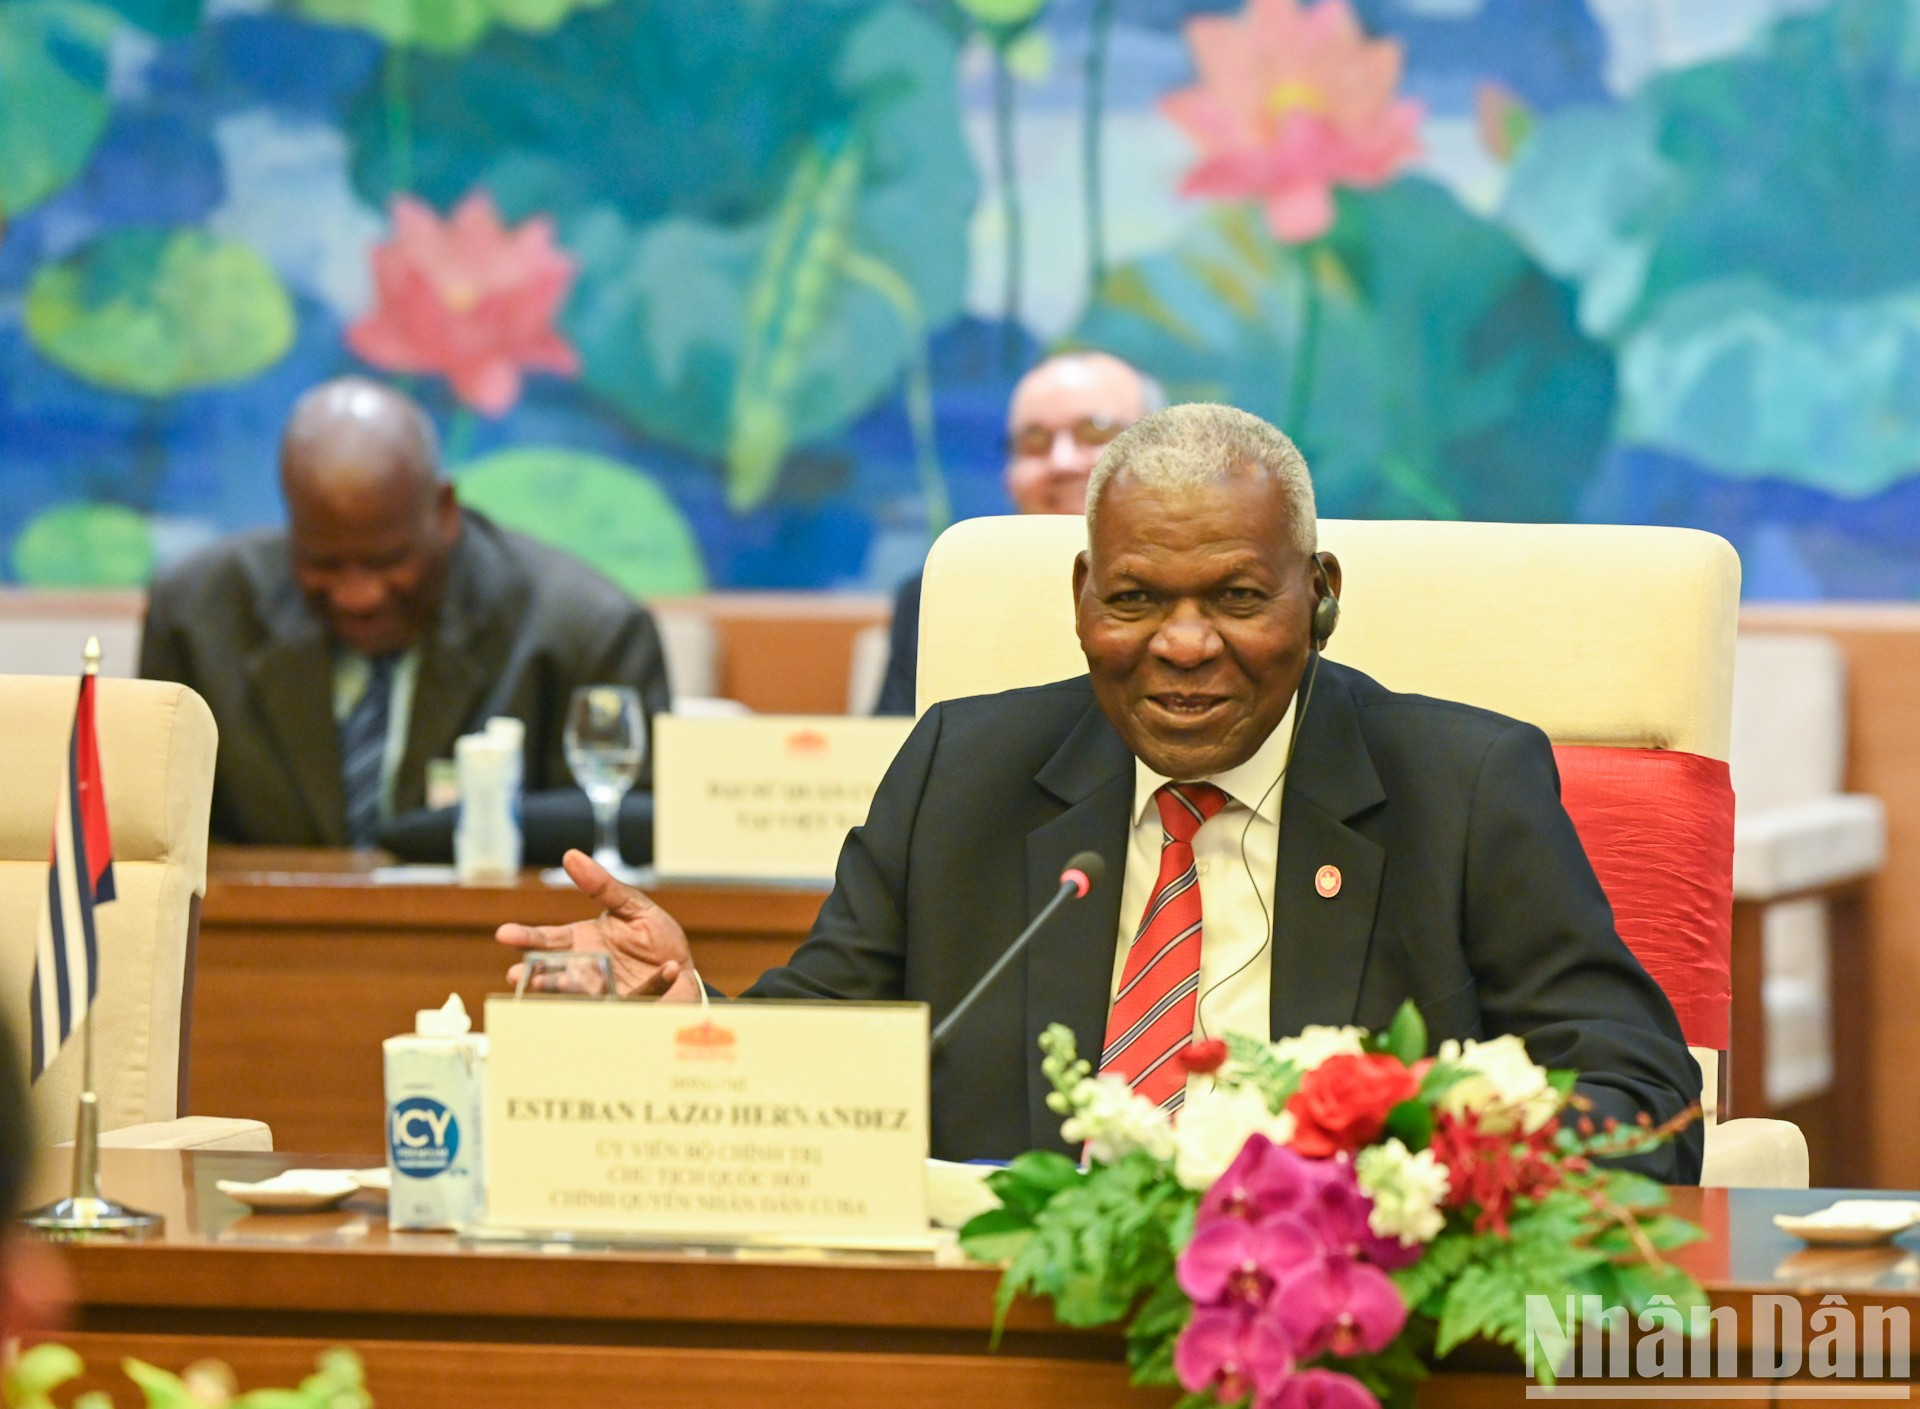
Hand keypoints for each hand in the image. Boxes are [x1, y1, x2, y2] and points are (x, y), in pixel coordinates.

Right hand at [496, 849, 702, 1000]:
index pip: (547, 941)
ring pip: (582, 995)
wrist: (684, 970)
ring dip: (571, 990)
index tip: (505, 934)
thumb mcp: (632, 906)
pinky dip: (656, 984)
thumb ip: (603, 886)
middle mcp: (587, 972)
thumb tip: (571, 856)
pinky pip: (642, 997)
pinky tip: (669, 970)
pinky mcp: (635, 1006)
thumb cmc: (653, 939)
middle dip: (535, 976)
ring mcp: (607, 992)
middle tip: (518, 976)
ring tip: (563, 984)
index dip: (526, 938)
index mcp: (582, 944)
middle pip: (554, 974)